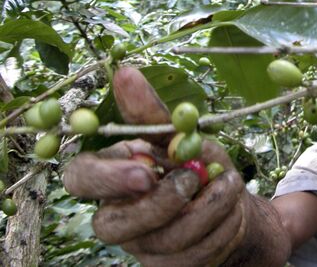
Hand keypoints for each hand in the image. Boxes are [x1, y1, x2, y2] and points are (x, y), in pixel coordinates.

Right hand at [63, 67, 246, 265]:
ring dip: (205, 209)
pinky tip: (233, 208)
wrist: (232, 201)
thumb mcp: (180, 135)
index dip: (107, 179)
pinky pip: (192, 256)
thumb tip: (124, 71)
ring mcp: (143, 246)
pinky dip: (221, 227)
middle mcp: (118, 214)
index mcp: (112, 177)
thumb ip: (151, 113)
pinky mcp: (170, 265)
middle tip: (193, 177)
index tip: (147, 170)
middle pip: (111, 226)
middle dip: (160, 203)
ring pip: (162, 241)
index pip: (79, 179)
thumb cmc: (198, 164)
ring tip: (230, 184)